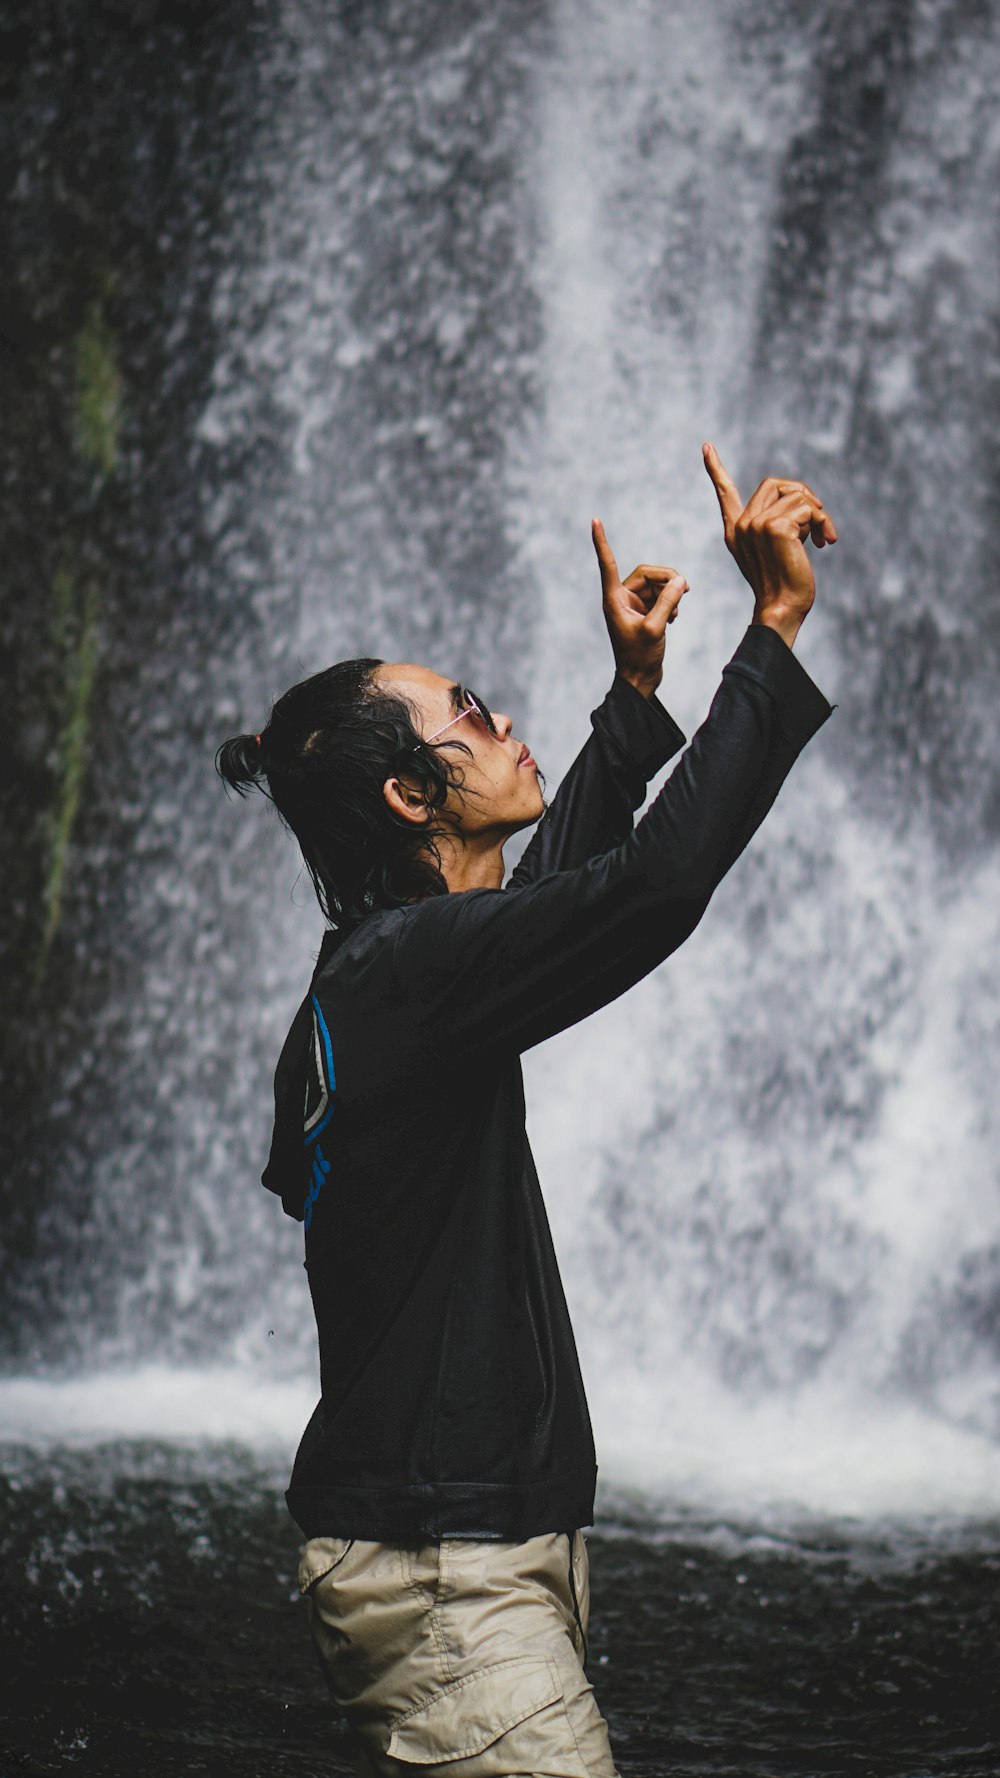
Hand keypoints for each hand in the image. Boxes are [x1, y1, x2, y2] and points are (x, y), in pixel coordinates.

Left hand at [591, 519, 688, 698]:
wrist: (640, 679)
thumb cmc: (640, 657)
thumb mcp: (656, 627)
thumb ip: (668, 601)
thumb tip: (680, 580)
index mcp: (614, 599)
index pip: (608, 563)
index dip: (601, 542)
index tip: (594, 521)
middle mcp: (621, 598)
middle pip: (647, 573)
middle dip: (667, 579)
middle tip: (686, 588)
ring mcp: (633, 605)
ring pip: (656, 584)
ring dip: (671, 593)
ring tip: (677, 612)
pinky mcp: (643, 612)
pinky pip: (660, 596)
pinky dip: (670, 602)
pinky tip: (673, 618)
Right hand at [702, 441, 836, 648]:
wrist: (783, 609)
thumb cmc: (785, 584)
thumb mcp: (777, 549)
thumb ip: (779, 524)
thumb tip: (808, 503)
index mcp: (736, 530)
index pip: (725, 493)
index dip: (716, 469)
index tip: (707, 447)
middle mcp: (742, 525)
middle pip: (775, 483)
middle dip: (803, 494)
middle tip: (818, 518)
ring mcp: (756, 525)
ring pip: (797, 495)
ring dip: (818, 514)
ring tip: (822, 538)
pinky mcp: (775, 528)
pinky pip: (809, 508)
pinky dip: (823, 523)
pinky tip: (824, 543)